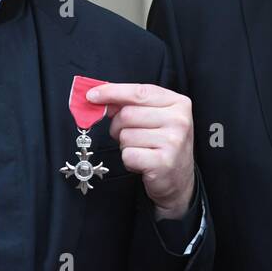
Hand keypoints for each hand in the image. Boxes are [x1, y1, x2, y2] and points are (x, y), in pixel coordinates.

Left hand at [85, 83, 194, 218]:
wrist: (178, 178)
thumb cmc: (162, 144)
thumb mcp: (154, 117)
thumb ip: (131, 104)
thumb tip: (100, 97)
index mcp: (178, 103)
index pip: (139, 92)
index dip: (112, 92)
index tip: (92, 95)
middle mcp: (179, 120)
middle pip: (128, 114)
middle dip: (118, 126)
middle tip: (128, 135)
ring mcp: (173, 141)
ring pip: (125, 136)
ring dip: (125, 145)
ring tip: (141, 150)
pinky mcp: (163, 162)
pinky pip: (128, 154)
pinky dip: (128, 160)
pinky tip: (142, 162)